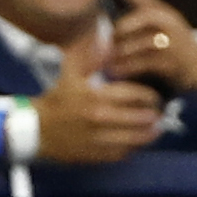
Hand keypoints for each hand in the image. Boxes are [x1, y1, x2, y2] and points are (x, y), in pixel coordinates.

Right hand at [31, 28, 164, 162]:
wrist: (36, 129)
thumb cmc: (56, 99)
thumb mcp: (70, 72)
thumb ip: (89, 56)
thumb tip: (106, 40)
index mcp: (97, 96)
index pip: (135, 95)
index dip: (150, 96)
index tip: (155, 97)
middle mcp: (101, 118)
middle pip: (141, 118)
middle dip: (154, 115)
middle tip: (160, 113)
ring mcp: (100, 139)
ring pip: (136, 138)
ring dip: (150, 133)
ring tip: (156, 128)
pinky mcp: (96, 155)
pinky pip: (123, 152)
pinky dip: (134, 147)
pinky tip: (139, 141)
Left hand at [101, 0, 196, 89]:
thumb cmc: (175, 45)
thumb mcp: (164, 26)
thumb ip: (142, 17)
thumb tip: (109, 14)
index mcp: (165, 12)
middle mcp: (169, 24)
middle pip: (136, 21)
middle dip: (117, 32)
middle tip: (103, 42)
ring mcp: (171, 43)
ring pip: (136, 45)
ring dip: (119, 53)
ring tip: (107, 59)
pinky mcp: (170, 63)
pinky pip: (142, 64)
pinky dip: (127, 68)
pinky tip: (117, 71)